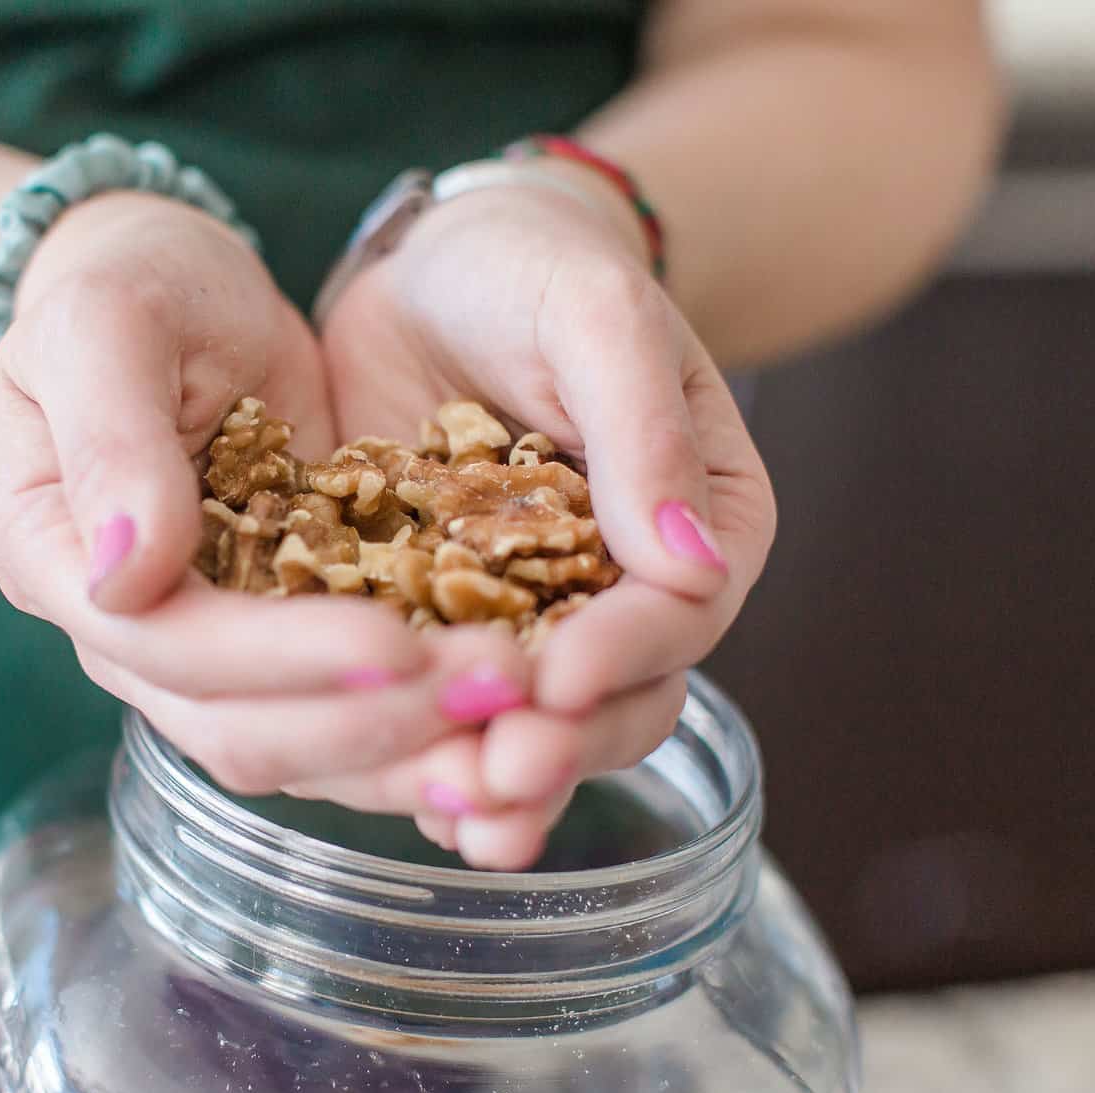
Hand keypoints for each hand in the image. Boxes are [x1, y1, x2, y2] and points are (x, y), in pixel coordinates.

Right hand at [0, 192, 522, 802]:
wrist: (177, 284)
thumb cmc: (129, 281)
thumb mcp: (105, 324)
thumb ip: (108, 440)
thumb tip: (125, 576)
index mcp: (55, 562)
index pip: (166, 646)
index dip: (280, 659)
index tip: (395, 642)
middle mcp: (128, 633)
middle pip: (243, 729)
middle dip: (371, 721)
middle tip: (498, 687)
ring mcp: (212, 650)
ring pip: (307, 747)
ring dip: (413, 747)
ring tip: (521, 717)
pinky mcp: (291, 638)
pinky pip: (355, 710)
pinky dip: (428, 725)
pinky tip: (513, 714)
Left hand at [319, 162, 776, 867]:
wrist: (435, 272)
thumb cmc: (536, 272)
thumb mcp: (595, 322)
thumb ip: (643, 432)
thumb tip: (694, 562)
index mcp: (699, 525)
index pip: (678, 613)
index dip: (622, 656)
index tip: (556, 681)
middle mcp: (625, 595)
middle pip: (615, 699)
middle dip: (561, 745)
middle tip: (500, 776)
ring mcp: (531, 621)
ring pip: (532, 726)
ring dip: (498, 781)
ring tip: (456, 819)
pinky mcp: (442, 626)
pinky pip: (440, 705)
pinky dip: (423, 753)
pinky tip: (395, 794)